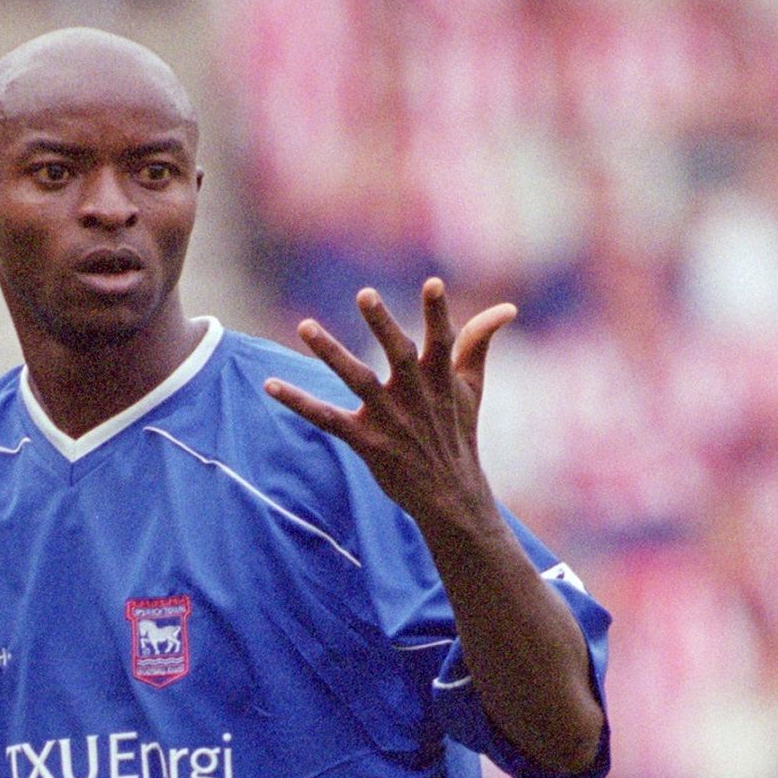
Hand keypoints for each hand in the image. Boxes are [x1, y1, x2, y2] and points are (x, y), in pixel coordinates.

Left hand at [264, 278, 515, 528]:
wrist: (451, 495)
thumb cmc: (458, 432)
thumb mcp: (473, 388)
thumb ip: (479, 343)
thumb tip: (508, 308)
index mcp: (441, 379)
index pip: (442, 340)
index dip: (437, 313)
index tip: (433, 282)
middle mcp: (415, 395)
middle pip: (397, 354)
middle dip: (382, 324)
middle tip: (365, 293)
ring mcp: (389, 419)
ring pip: (357, 380)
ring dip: (332, 352)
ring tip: (306, 325)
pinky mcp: (365, 442)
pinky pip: (326, 418)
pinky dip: (298, 402)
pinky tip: (270, 385)